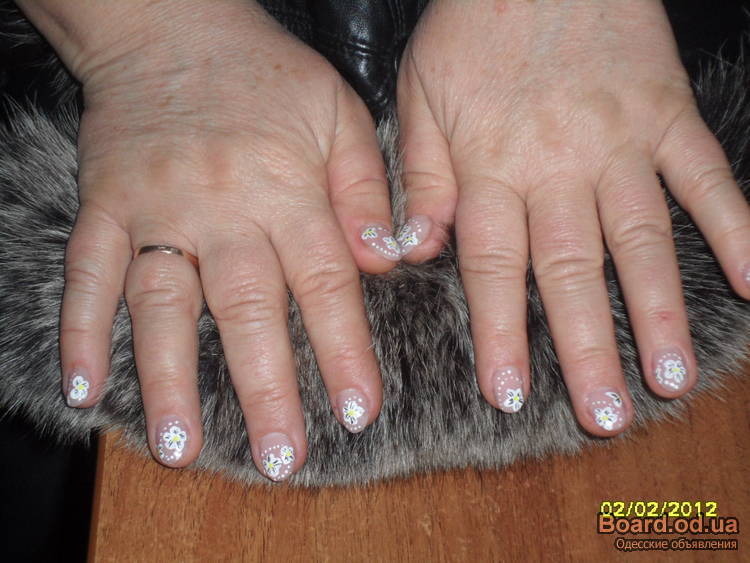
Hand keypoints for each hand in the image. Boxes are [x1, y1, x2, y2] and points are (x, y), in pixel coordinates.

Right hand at [21, 0, 396, 478]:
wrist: (178, 29)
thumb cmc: (269, 76)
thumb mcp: (340, 114)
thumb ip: (366, 189)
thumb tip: (388, 259)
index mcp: (289, 190)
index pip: (326, 284)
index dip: (344, 353)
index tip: (358, 411)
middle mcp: (223, 208)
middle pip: (247, 310)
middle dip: (267, 389)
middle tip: (281, 457)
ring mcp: (158, 208)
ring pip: (165, 304)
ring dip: (171, 378)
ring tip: (180, 446)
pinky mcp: (106, 204)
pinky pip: (87, 270)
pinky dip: (81, 329)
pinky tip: (82, 387)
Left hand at [397, 0, 749, 434]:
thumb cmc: (472, 30)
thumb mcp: (419, 97)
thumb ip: (420, 178)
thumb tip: (412, 249)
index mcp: (490, 168)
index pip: (493, 268)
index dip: (500, 334)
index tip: (508, 395)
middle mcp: (556, 167)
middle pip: (570, 271)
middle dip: (587, 348)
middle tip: (606, 415)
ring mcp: (619, 143)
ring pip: (640, 238)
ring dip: (658, 311)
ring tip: (674, 378)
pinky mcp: (666, 116)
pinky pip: (705, 176)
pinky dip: (736, 225)